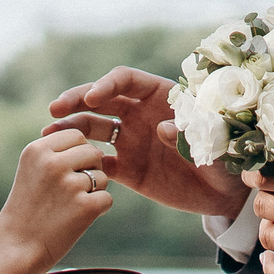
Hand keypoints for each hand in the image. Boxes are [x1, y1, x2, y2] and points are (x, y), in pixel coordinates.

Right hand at [0, 126, 114, 269]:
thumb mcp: (31, 170)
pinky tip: (79, 219)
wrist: (15, 249)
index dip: (78, 153)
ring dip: (94, 191)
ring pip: (102, 176)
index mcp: (37, 150)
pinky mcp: (84, 207)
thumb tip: (90, 146)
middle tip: (72, 191)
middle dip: (89, 170)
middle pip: (93, 152)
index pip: (76, 136)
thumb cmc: (26, 210)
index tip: (65, 172)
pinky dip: (98, 210)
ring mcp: (69, 185)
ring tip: (71, 206)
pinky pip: (107, 198)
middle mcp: (52, 163)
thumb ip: (55, 153)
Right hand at [48, 67, 243, 218]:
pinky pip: (99, 163)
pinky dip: (84, 163)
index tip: (93, 97)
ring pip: (94, 128)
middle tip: (56, 108)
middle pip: (102, 99)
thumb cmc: (226, 156)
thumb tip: (161, 127)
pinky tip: (68, 166)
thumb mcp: (212, 140)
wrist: (225, 194)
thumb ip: (187, 131)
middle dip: (77, 100)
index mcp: (160, 96)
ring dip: (72, 129)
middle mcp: (140, 114)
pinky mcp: (127, 170)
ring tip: (48, 135)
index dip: (107, 84)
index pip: (127, 80)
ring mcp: (131, 141)